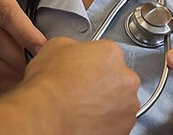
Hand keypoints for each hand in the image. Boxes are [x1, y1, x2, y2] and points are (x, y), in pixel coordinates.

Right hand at [21, 38, 140, 134]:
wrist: (45, 116)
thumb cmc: (49, 86)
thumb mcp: (55, 46)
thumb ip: (73, 46)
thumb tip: (72, 51)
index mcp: (111, 54)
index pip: (108, 53)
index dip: (93, 61)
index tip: (85, 68)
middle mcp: (126, 79)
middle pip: (118, 77)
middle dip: (104, 82)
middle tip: (83, 88)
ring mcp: (127, 106)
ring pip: (120, 101)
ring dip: (107, 102)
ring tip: (84, 106)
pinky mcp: (124, 128)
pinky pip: (117, 122)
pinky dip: (105, 121)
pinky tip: (87, 119)